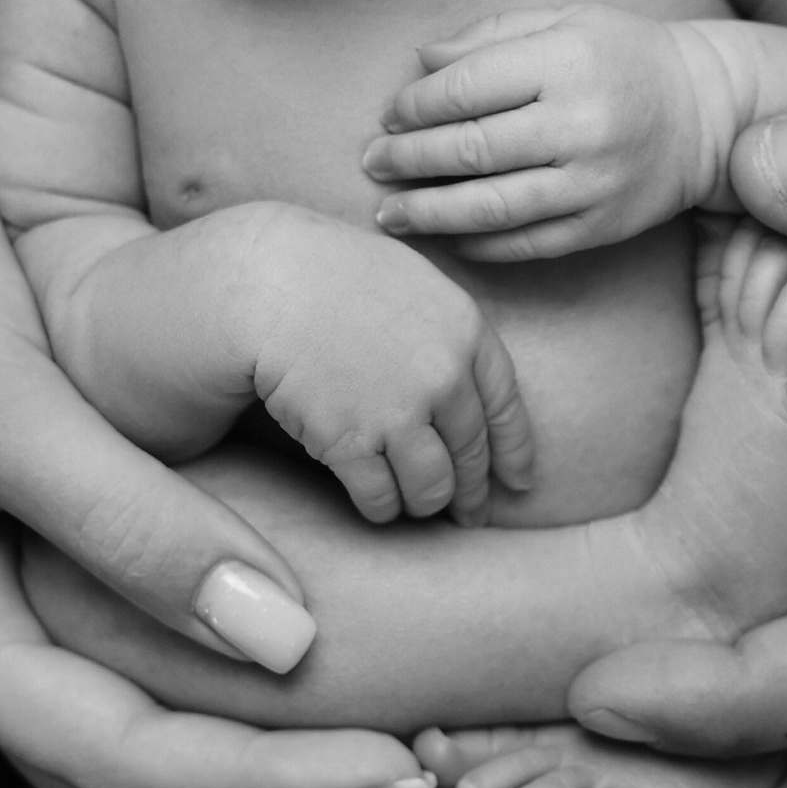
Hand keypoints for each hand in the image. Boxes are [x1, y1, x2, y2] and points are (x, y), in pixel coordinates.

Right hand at [0, 40, 450, 787]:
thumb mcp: (0, 395)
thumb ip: (134, 525)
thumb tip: (283, 644)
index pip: (128, 757)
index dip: (270, 781)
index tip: (411, 775)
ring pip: (140, 752)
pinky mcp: (37, 520)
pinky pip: (148, 656)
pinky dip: (230, 709)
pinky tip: (311, 728)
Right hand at [215, 205, 537, 522]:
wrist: (268, 282)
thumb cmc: (331, 271)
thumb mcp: (412, 281)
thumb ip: (448, 331)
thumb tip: (466, 381)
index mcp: (465, 330)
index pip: (506, 408)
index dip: (515, 452)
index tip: (519, 482)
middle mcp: (444, 376)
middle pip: (470, 454)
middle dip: (473, 494)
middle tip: (470, 515)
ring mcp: (399, 413)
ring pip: (430, 487)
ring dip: (424, 504)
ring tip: (416, 507)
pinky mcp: (352, 443)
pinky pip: (380, 497)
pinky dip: (381, 508)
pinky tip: (376, 505)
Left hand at [365, 5, 727, 257]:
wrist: (705, 112)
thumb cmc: (622, 56)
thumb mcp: (564, 20)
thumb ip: (490, 36)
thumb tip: (419, 62)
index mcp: (567, 61)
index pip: (466, 88)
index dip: (415, 105)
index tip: (390, 114)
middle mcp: (581, 124)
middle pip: (469, 150)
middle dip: (407, 160)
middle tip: (373, 162)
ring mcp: (593, 183)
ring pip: (489, 207)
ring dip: (427, 212)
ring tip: (389, 211)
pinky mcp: (601, 227)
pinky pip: (523, 244)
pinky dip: (473, 243)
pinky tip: (444, 234)